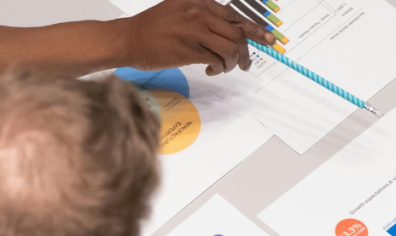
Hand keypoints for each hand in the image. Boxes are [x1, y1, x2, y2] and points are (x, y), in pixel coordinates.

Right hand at [124, 0, 276, 75]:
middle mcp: (200, 12)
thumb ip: (201, 16)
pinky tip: (211, 70)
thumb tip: (224, 31)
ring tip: (222, 68)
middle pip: (237, 32)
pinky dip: (218, 67)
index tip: (267, 39)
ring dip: (231, 62)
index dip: (255, 29)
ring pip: (230, 47)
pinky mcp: (190, 49)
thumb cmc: (150, 29)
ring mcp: (196, 30)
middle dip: (245, 51)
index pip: (235, 15)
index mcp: (200, 1)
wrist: (128, 39)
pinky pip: (216, 59)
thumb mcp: (178, 10)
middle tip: (244, 64)